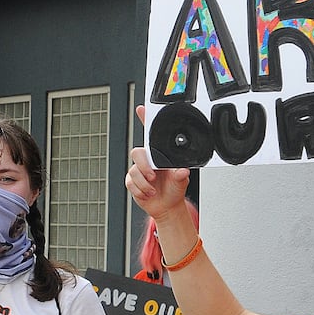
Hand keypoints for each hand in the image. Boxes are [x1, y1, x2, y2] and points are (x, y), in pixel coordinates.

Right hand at [126, 108, 194, 224]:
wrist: (167, 205)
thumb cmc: (175, 188)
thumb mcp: (182, 181)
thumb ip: (181, 175)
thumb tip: (182, 171)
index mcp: (160, 154)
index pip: (151, 135)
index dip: (145, 120)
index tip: (142, 109)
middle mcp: (148, 160)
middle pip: (137, 153)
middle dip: (144, 166)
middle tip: (153, 176)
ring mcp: (139, 170)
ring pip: (134, 171)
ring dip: (144, 183)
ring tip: (154, 190)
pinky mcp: (132, 181)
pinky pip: (131, 183)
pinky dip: (140, 190)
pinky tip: (148, 193)